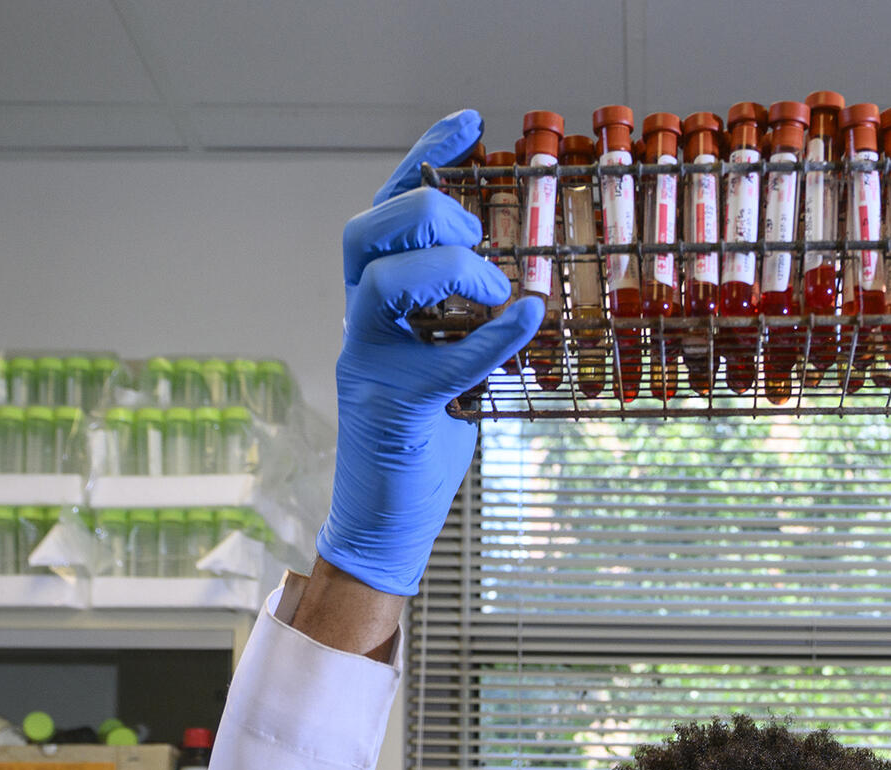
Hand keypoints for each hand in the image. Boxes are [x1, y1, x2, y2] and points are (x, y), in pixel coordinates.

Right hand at [316, 110, 542, 596]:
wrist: (387, 524)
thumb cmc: (421, 447)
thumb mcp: (454, 368)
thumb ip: (470, 325)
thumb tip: (524, 291)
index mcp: (377, 306)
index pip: (388, 213)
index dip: (422, 160)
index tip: (470, 124)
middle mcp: (362, 325)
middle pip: (366, 231)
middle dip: (426, 216)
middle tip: (478, 243)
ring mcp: (367, 363)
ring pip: (379, 279)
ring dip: (444, 268)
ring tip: (493, 287)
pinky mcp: (390, 406)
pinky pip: (438, 357)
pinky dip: (489, 336)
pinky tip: (528, 320)